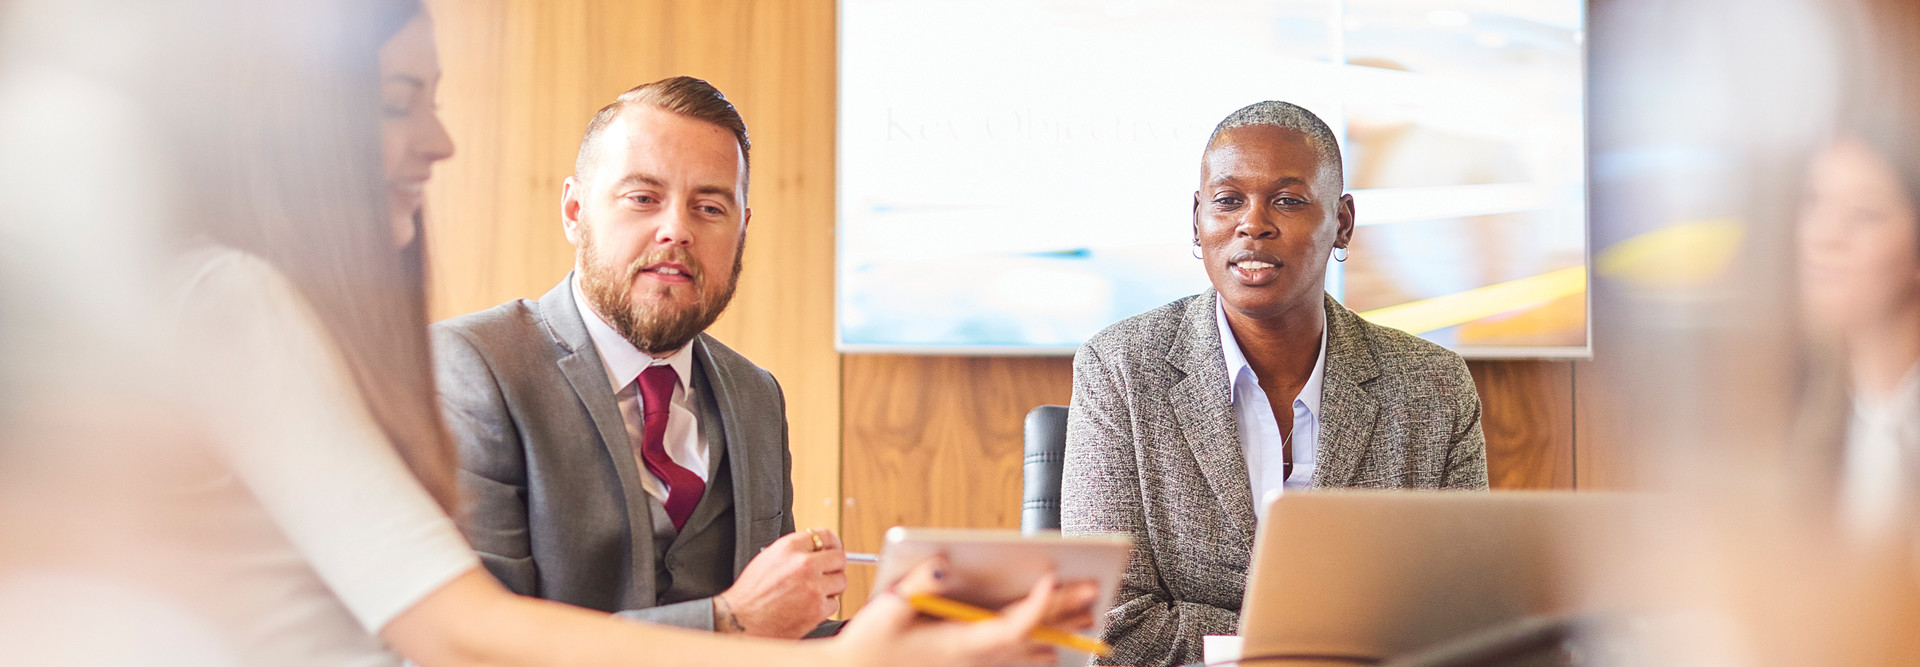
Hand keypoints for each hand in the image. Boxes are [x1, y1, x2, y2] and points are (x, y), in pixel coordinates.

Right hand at [712, 528, 847, 638]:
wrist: (742, 621)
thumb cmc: (751, 592)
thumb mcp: (768, 558)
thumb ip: (795, 550)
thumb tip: (818, 550)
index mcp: (790, 547)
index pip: (826, 536)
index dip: (833, 544)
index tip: (835, 550)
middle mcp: (804, 564)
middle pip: (839, 558)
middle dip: (835, 567)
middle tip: (827, 575)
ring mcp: (813, 587)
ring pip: (841, 582)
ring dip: (832, 588)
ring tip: (814, 592)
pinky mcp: (817, 609)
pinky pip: (834, 604)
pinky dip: (824, 607)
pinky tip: (808, 607)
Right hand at [828, 556, 1101, 666]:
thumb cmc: (872, 644)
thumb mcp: (890, 608)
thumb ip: (920, 583)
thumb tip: (944, 563)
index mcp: (961, 642)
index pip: (1014, 626)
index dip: (1038, 604)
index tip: (1051, 578)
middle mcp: (975, 657)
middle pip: (1033, 635)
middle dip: (1064, 610)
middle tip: (1094, 589)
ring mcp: (975, 665)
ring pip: (1030, 652)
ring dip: (1058, 634)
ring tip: (1087, 616)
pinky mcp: (970, 666)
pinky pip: (1014, 662)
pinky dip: (1036, 651)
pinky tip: (1049, 647)